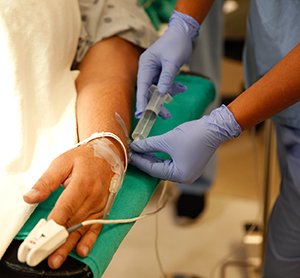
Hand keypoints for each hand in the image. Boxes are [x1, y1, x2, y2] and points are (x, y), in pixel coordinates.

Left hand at [23, 144, 111, 268]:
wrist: (108, 154)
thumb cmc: (85, 158)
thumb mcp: (62, 162)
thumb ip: (46, 181)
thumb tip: (31, 196)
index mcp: (83, 182)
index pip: (67, 206)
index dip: (56, 222)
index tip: (45, 235)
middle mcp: (93, 196)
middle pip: (74, 221)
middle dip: (60, 240)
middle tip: (48, 255)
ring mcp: (99, 203)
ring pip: (83, 227)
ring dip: (71, 244)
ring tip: (58, 258)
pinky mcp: (103, 208)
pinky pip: (96, 226)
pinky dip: (89, 239)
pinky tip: (81, 249)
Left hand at [130, 105, 240, 183]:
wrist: (215, 128)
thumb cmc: (192, 135)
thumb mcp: (167, 140)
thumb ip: (149, 145)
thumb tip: (134, 146)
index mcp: (180, 175)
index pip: (153, 169)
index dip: (139, 161)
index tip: (129, 154)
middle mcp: (185, 178)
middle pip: (158, 170)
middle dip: (145, 160)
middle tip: (133, 152)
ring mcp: (189, 172)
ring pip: (165, 166)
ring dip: (153, 158)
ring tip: (140, 150)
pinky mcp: (191, 164)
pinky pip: (172, 163)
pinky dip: (162, 157)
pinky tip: (153, 151)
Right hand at [135, 11, 199, 118]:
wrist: (183, 33)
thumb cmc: (177, 43)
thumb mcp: (173, 61)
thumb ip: (167, 78)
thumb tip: (162, 94)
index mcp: (146, 65)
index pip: (142, 86)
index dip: (142, 101)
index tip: (142, 114)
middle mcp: (147, 70)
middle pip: (149, 91)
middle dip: (157, 103)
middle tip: (165, 116)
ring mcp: (154, 72)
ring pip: (157, 90)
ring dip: (167, 96)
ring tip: (179, 94)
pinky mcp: (161, 74)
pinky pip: (165, 86)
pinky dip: (173, 88)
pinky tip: (183, 88)